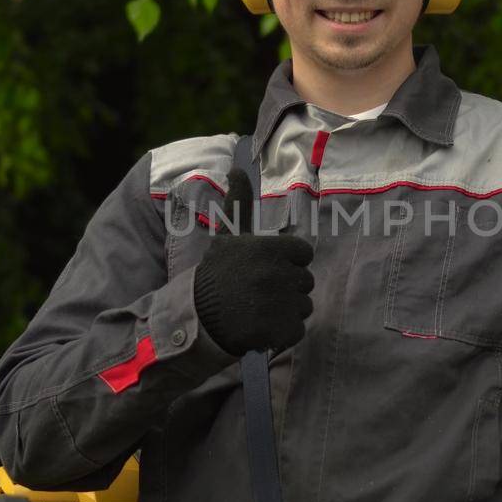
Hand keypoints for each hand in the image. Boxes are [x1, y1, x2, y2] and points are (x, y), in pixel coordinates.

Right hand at [191, 167, 313, 355]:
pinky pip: (297, 331)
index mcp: (271, 248)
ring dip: (285, 311)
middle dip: (286, 288)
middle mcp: (278, 273)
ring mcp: (280, 303)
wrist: (196, 317)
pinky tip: (261, 328)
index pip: (304, 254)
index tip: (264, 269)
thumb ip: (239, 202)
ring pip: (304, 307)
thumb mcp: (227, 236)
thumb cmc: (216, 273)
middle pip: (305, 282)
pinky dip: (282, 334)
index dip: (288, 262)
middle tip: (257, 292)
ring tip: (258, 310)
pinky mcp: (279, 330)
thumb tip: (236, 168)